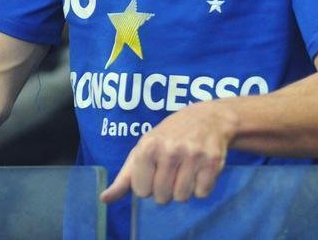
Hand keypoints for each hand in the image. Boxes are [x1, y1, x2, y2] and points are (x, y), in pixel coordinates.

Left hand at [100, 101, 235, 204]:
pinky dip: (201, 187)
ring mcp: (193, 156)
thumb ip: (125, 177)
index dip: (148, 184)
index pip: (141, 191)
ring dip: (183, 189)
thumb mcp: (144, 148)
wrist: (209, 118)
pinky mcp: (213, 162)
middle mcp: (171, 150)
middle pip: (162, 197)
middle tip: (172, 170)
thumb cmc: (171, 135)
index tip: (155, 170)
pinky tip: (200, 170)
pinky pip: (202, 193)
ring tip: (186, 170)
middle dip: (166, 189)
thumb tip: (104, 199)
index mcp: (148, 146)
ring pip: (182, 197)